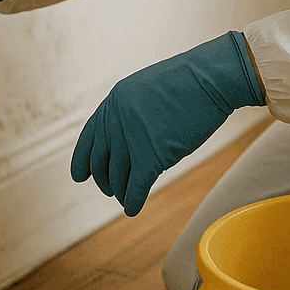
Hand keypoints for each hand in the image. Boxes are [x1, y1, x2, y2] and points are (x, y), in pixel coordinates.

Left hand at [71, 32, 263, 215]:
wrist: (209, 80)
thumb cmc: (186, 83)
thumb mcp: (145, 90)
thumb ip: (129, 113)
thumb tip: (123, 141)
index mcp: (114, 102)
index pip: (89, 138)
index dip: (82, 160)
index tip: (80, 176)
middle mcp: (118, 121)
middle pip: (102, 162)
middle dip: (105, 180)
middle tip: (110, 190)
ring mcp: (133, 139)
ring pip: (118, 177)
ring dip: (120, 192)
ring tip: (125, 198)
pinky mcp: (153, 155)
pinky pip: (136, 187)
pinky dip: (133, 201)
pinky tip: (132, 209)